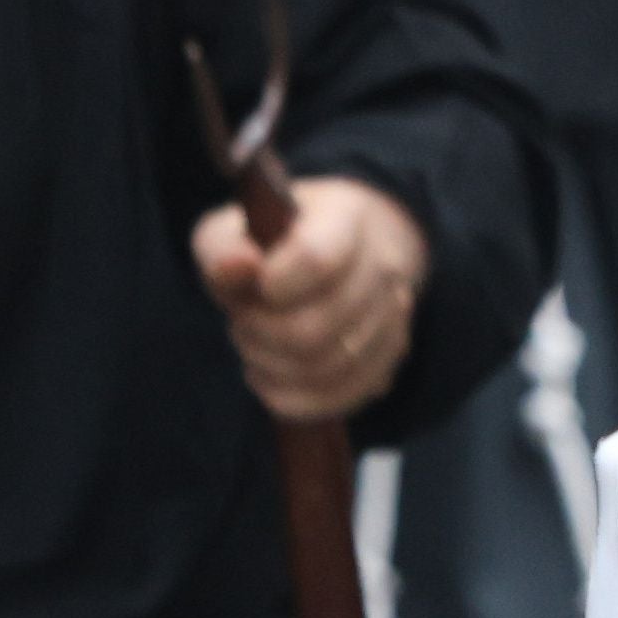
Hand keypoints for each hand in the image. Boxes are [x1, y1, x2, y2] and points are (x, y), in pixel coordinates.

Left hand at [197, 178, 431, 426]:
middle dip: (259, 334)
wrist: (338, 254)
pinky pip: (337, 399)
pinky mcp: (388, 360)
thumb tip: (236, 266)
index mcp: (345, 218)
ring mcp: (393, 317)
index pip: (316, 260)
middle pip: (314, 329)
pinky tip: (269, 375)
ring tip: (255, 344)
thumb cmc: (272, 245)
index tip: (257, 286)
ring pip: (324, 369)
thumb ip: (224, 247)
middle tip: (242, 321)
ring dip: (271, 365)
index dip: (273, 285)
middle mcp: (382, 265)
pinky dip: (290, 397)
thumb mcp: (234, 230)